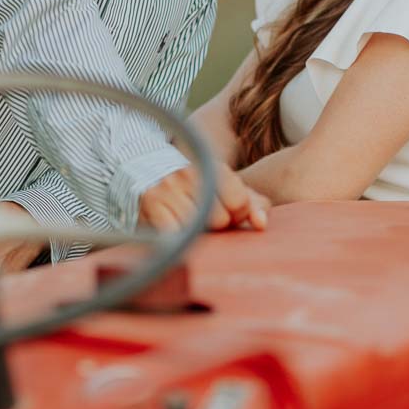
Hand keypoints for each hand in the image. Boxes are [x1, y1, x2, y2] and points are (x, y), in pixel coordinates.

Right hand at [138, 162, 267, 234]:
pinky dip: (178, 240)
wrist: (146, 169)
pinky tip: (175, 232)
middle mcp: (190, 174)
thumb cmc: (196, 187)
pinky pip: (175, 236)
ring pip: (197, 230)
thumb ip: (253, 204)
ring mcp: (168, 188)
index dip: (237, 215)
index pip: (239, 202)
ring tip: (188, 223)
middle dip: (216, 227)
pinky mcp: (150, 204)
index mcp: (213, 167)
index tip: (228, 213)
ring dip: (195, 234)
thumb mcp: (227, 189)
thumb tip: (262, 223)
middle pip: (219, 220)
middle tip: (205, 220)